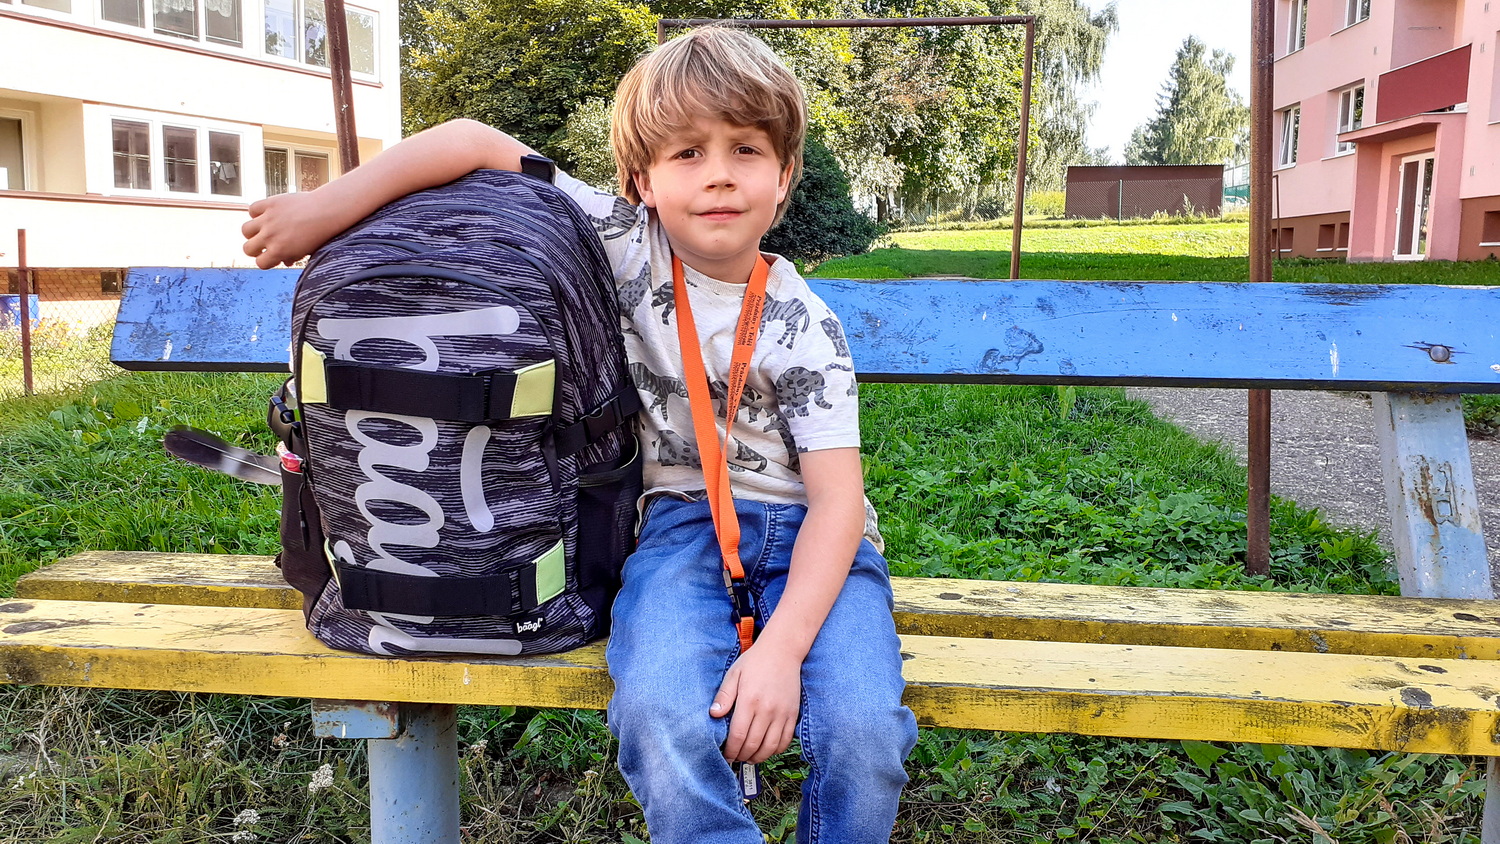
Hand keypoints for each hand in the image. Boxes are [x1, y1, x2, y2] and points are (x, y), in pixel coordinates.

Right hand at [241, 191, 346, 268]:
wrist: (327, 211)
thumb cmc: (319, 233)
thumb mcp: (306, 250)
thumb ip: (292, 256)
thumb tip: (284, 261)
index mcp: (279, 251)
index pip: (260, 263)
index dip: (266, 261)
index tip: (273, 256)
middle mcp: (270, 236)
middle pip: (247, 249)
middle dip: (255, 249)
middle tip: (265, 244)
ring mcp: (268, 219)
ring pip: (245, 230)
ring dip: (252, 231)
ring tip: (263, 229)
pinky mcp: (269, 203)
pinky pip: (252, 209)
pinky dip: (256, 212)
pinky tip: (267, 214)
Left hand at [710, 642, 800, 763]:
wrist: (783, 650)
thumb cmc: (755, 661)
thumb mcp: (733, 674)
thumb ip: (723, 696)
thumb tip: (713, 715)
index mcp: (749, 700)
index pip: (738, 736)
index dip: (730, 750)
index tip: (726, 755)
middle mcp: (767, 710)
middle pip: (753, 744)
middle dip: (742, 756)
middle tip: (735, 758)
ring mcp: (782, 713)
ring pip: (770, 747)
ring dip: (758, 757)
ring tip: (749, 757)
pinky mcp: (793, 714)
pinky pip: (785, 740)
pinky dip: (775, 750)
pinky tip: (766, 749)